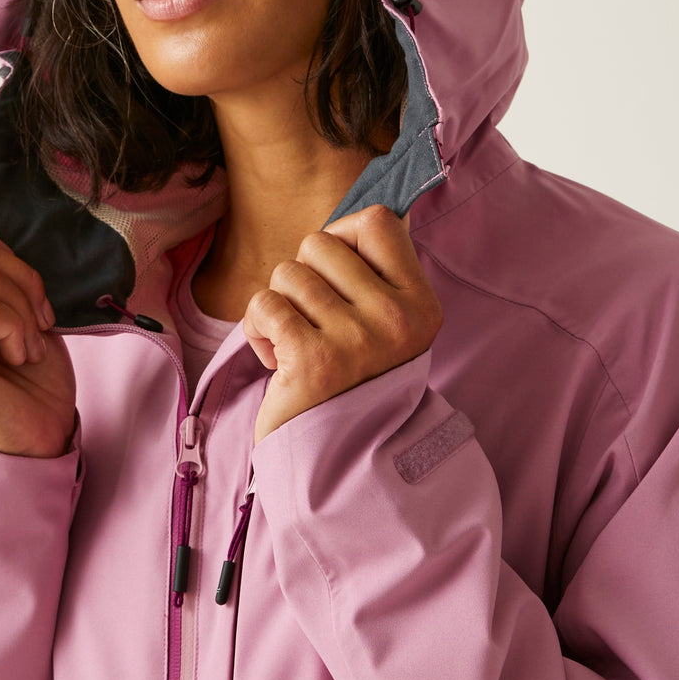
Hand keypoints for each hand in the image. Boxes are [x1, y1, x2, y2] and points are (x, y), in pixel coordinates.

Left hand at [243, 205, 441, 443]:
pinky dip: (257, 328)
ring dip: (279, 307)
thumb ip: (373, 273)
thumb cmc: (350, 380)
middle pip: (319, 244)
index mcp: (420, 304)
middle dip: (302, 276)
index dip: (343, 236)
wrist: (338, 460)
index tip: (337, 276)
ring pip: (287, 273)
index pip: (377, 221)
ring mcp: (357, 340)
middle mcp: (396, 319)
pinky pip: (264, 304)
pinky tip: (276, 359)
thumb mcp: (385, 326)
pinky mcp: (313, 360)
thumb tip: (350, 219)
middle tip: (314, 322)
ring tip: (296, 345)